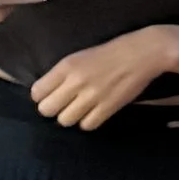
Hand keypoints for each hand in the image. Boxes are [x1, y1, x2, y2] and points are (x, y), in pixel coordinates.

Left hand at [31, 26, 178, 129]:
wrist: (141, 53)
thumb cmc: (107, 54)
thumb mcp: (77, 58)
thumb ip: (60, 75)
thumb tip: (44, 94)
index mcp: (66, 67)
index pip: (37, 92)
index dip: (41, 97)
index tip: (50, 95)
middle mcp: (76, 82)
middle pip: (46, 110)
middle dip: (52, 109)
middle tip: (62, 105)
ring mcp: (92, 96)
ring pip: (64, 120)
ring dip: (70, 117)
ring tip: (78, 109)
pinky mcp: (108, 107)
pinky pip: (87, 125)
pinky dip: (87, 122)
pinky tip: (92, 113)